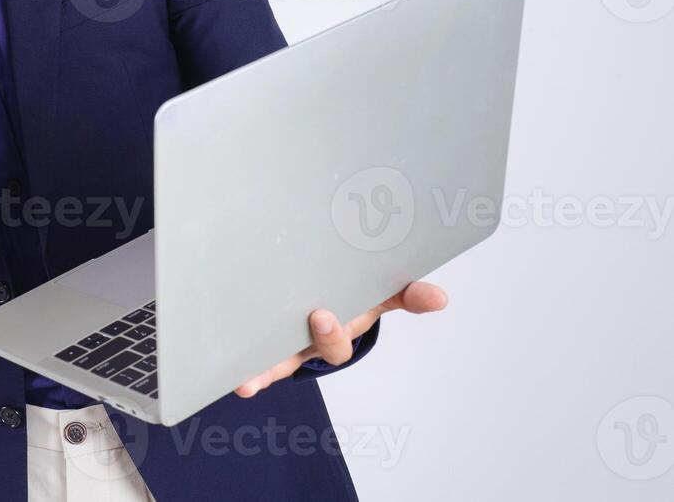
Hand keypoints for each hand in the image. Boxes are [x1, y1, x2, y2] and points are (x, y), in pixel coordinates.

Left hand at [233, 280, 448, 397]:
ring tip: (248, 382)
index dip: (335, 332)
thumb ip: (402, 293)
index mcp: (338, 329)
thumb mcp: (371, 294)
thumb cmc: (342, 298)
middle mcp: (310, 342)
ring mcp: (284, 346)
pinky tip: (235, 381)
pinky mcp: (259, 345)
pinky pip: (252, 362)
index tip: (323, 316)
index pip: (339, 339)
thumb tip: (439, 297)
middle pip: (317, 349)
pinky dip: (245, 374)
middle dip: (319, 337)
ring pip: (278, 362)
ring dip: (264, 372)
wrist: (313, 296)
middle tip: (318, 316)